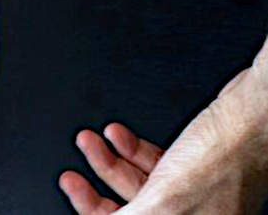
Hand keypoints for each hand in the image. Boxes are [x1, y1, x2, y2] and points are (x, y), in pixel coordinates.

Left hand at [61, 41, 267, 214]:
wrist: (254, 114)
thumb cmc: (223, 157)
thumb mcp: (163, 202)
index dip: (94, 213)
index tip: (74, 192)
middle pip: (130, 210)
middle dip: (95, 190)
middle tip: (70, 176)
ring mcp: (194, 194)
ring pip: (139, 184)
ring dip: (109, 161)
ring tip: (90, 142)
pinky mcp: (194, 168)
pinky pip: (154, 165)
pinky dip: (131, 149)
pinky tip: (117, 135)